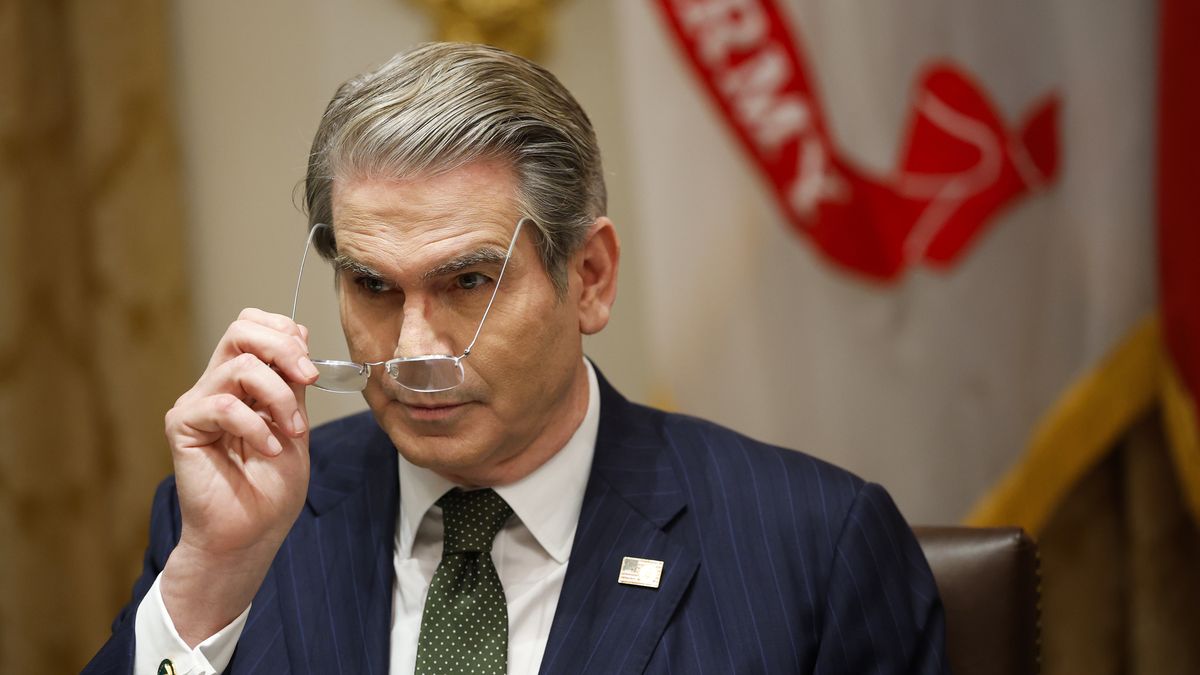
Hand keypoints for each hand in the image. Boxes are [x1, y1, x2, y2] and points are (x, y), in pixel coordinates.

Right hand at [160, 308, 318, 645]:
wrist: (250, 535)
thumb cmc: (271, 488)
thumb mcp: (295, 424)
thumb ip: (293, 382)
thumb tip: (296, 333)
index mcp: (242, 382)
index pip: (252, 325)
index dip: (285, 332)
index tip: (311, 368)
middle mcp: (216, 385)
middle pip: (240, 328)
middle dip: (283, 347)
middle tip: (308, 378)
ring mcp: (197, 404)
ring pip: (238, 364)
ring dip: (280, 396)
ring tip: (292, 431)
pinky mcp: (183, 426)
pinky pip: (223, 404)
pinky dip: (255, 425)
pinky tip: (269, 449)